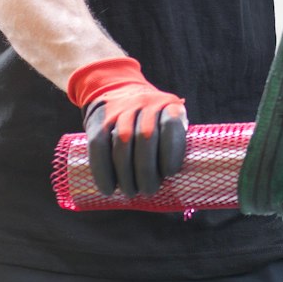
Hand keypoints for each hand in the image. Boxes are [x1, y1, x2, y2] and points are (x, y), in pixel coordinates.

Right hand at [65, 56, 188, 197]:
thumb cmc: (151, 117)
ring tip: (131, 192)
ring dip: (126, 175)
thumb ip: (175, 141)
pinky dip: (102, 171)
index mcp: (168, 104)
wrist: (116, 89)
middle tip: (149, 190)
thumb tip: (184, 180)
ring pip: (121, 144)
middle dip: (147, 170)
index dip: (171, 151)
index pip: (170, 125)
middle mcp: (145, 104)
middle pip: (145, 138)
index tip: (170, 174)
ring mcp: (120, 111)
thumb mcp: (168, 119)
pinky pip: (98, 147)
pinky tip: (108, 189)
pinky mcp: (99, 121)